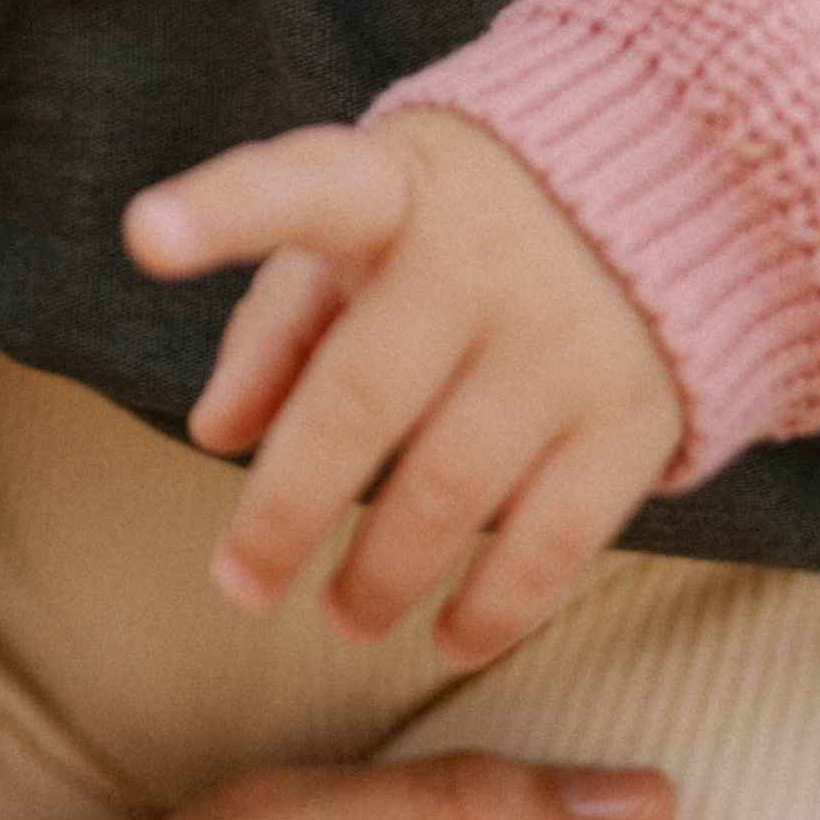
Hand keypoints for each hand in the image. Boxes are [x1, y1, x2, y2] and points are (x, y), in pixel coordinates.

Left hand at [125, 109, 682, 667]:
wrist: (674, 185)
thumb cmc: (460, 218)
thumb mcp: (369, 225)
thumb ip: (280, 318)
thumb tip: (213, 432)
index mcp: (394, 185)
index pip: (300, 187)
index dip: (221, 210)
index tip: (144, 234)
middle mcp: (482, 256)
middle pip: (361, 400)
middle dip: (286, 510)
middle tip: (238, 585)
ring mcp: (566, 338)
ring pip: (450, 490)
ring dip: (384, 575)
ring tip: (344, 615)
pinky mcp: (633, 417)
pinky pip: (553, 542)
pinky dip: (494, 608)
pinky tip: (450, 635)